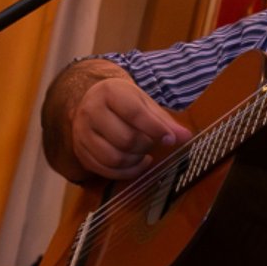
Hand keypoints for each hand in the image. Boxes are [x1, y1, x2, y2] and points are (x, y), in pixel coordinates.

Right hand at [71, 77, 191, 179]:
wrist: (92, 102)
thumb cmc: (123, 102)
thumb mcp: (144, 103)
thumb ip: (164, 120)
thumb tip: (185, 137)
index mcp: (109, 92)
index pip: (134, 113)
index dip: (156, 129)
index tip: (170, 139)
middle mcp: (91, 111)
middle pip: (125, 139)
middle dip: (145, 145)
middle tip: (152, 142)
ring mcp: (82, 133)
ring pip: (114, 158)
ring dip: (136, 161)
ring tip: (143, 153)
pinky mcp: (81, 152)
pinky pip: (106, 171)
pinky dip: (127, 172)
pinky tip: (137, 164)